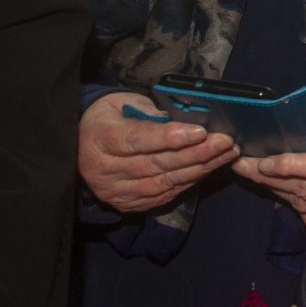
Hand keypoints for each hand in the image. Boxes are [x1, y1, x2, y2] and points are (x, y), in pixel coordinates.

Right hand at [78, 92, 238, 211]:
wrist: (80, 145)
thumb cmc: (109, 117)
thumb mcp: (123, 103)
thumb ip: (150, 112)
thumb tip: (187, 118)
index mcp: (100, 139)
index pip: (137, 140)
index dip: (169, 137)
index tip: (200, 131)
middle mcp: (104, 170)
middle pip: (155, 164)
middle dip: (195, 153)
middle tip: (225, 142)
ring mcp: (115, 191)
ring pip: (163, 183)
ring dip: (199, 169)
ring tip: (226, 154)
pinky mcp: (127, 204)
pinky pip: (163, 195)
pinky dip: (188, 182)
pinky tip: (208, 169)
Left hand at [234, 139, 305, 240]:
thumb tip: (303, 125)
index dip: (292, 165)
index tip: (266, 161)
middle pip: (301, 187)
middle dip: (267, 174)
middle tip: (241, 160)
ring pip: (296, 200)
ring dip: (270, 185)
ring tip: (246, 168)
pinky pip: (301, 212)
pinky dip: (287, 197)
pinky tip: (272, 185)